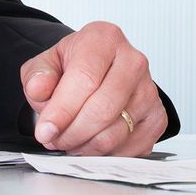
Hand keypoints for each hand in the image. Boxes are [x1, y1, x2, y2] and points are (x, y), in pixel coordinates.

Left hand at [20, 22, 166, 156]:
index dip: (62, 111)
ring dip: (86, 147)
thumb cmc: (74, 68)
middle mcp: (133, 60)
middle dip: (73, 134)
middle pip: (103, 109)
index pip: (85, 80)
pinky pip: (132, 147)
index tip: (45, 131)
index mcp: (104, 39)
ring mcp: (149, 89)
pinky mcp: (157, 116)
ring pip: (116, 133)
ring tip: (70, 142)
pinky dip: (107, 155)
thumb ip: (38, 76)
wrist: (99, 73)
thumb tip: (40, 88)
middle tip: (55, 140)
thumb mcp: (47, 65)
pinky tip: (91, 145)